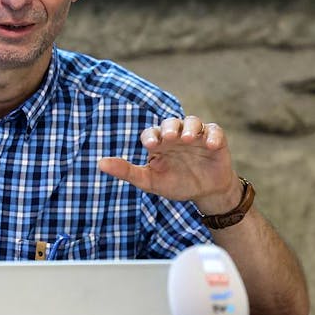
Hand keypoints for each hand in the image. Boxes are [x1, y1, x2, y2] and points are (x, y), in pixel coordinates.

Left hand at [98, 116, 239, 213]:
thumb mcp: (150, 181)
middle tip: (169, 137)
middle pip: (171, 122)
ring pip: (192, 121)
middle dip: (169, 127)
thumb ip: (127, 171)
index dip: (150, 136)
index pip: (151, 133)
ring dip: (189, 127)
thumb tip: (99, 163)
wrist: (205, 192)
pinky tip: (210, 144)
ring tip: (187, 138)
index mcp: (159, 143)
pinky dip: (212, 135)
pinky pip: (214, 131)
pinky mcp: (215, 140)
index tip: (151, 145)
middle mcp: (176, 136)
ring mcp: (196, 136)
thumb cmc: (176, 184)